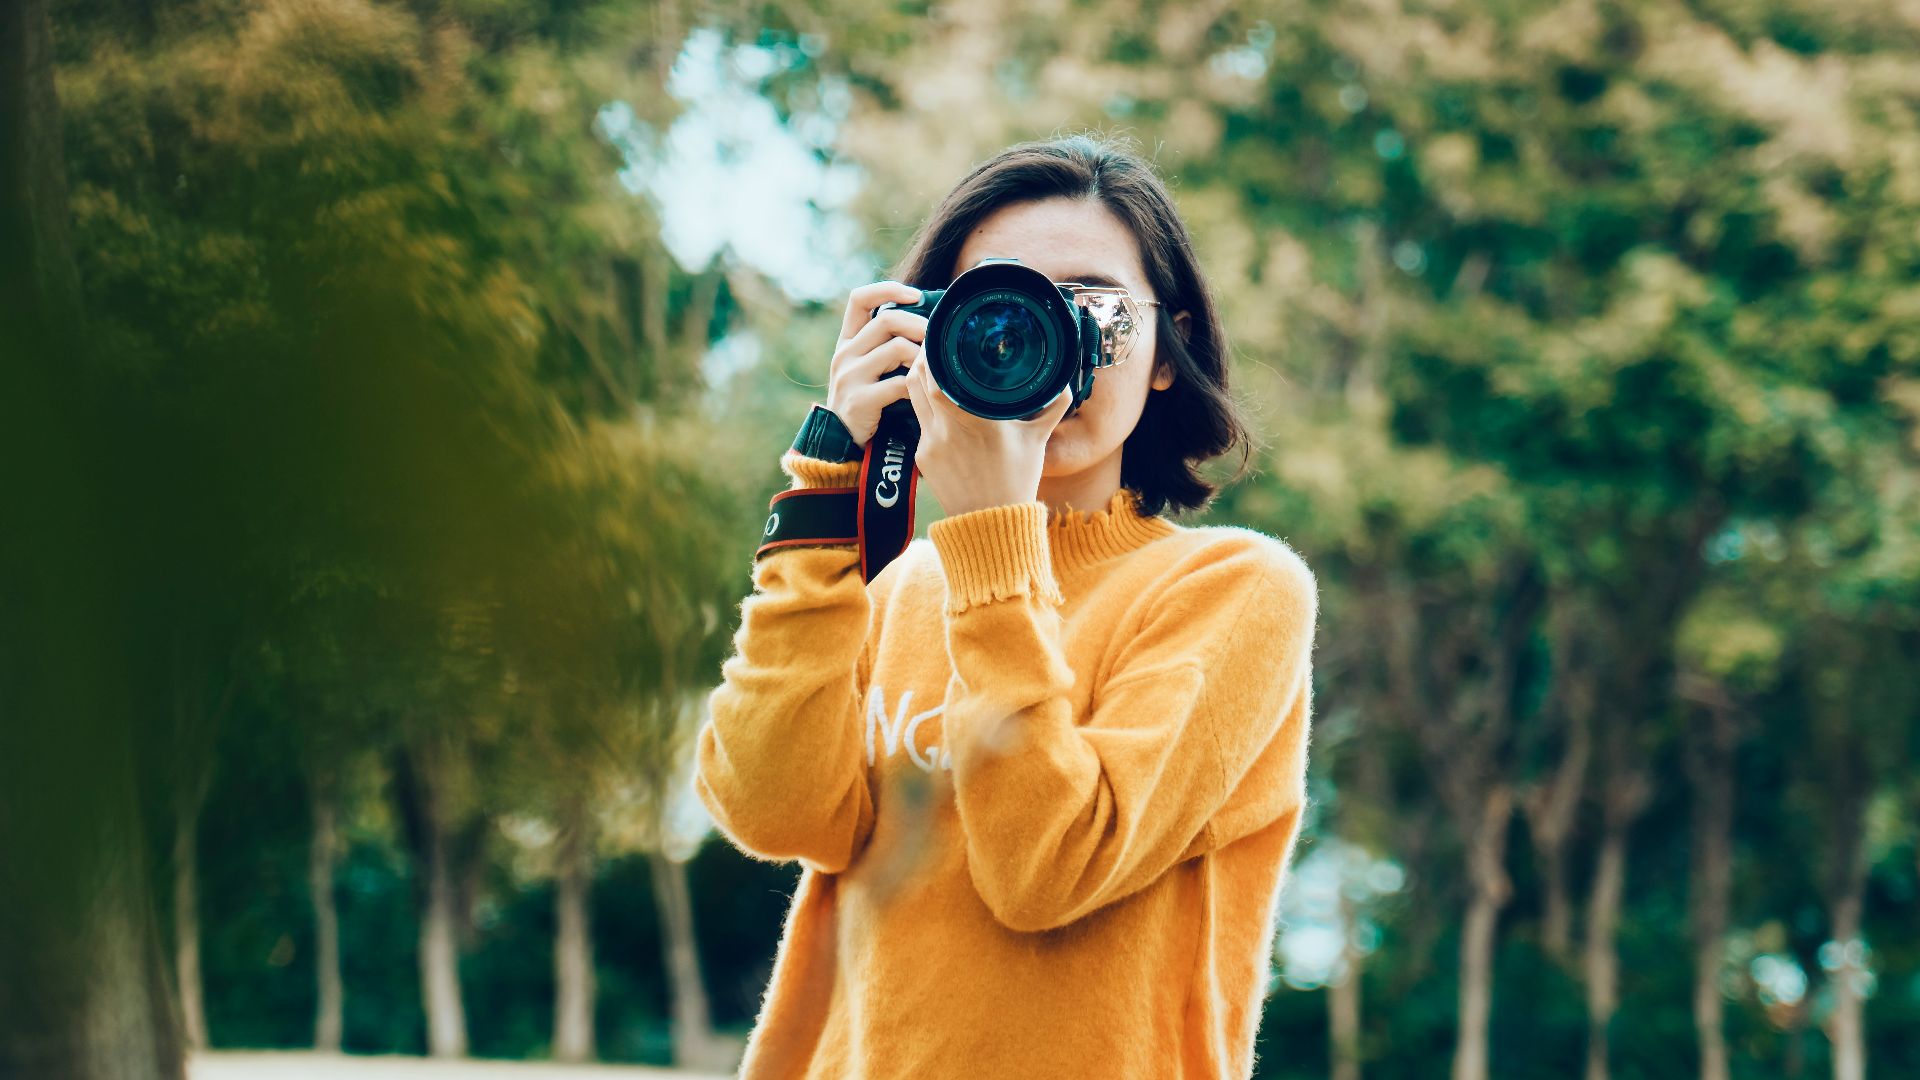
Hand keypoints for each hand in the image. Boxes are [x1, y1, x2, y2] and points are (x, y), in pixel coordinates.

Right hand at [826, 280, 925, 447]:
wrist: (842, 443)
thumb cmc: (867, 401)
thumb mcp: (868, 368)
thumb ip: (886, 345)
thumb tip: (928, 321)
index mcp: (847, 341)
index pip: (859, 298)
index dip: (888, 289)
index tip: (916, 296)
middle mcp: (845, 354)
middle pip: (887, 320)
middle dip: (919, 325)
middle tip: (938, 338)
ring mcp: (850, 376)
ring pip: (897, 348)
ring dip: (922, 356)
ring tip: (932, 368)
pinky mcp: (860, 399)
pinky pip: (899, 384)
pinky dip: (917, 386)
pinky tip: (924, 392)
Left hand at [904, 347, 1073, 517]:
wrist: (991, 524)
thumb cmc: (1016, 481)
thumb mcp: (1038, 440)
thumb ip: (1052, 407)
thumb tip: (1064, 382)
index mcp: (977, 420)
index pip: (939, 377)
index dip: (933, 353)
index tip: (942, 338)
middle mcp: (947, 430)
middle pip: (916, 379)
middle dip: (922, 358)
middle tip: (934, 345)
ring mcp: (930, 444)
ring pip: (911, 397)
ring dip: (918, 379)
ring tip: (930, 366)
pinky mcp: (921, 457)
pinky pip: (918, 421)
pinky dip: (924, 406)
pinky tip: (935, 401)